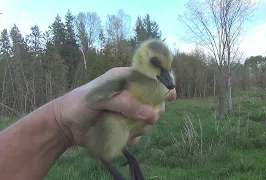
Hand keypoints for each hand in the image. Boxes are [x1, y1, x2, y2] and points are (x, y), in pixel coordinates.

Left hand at [53, 67, 176, 146]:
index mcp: (124, 80)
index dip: (162, 85)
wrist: (65, 126)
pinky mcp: (125, 126)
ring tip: (131, 130)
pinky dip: (136, 137)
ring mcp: (128, 111)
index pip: (149, 79)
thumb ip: (124, 103)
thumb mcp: (100, 98)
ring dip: (143, 127)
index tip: (172, 95)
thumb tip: (152, 113)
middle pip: (154, 100)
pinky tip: (127, 138)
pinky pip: (139, 132)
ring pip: (148, 119)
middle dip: (155, 111)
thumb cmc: (79, 104)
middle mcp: (129, 94)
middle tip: (150, 118)